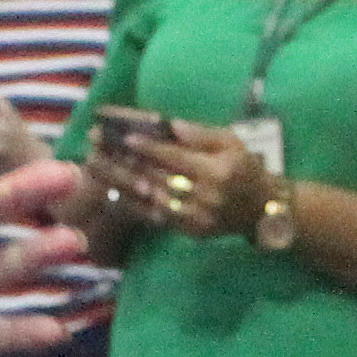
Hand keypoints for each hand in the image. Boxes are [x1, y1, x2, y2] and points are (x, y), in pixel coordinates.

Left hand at [93, 116, 265, 245]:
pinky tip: (111, 190)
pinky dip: (131, 204)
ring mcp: (195, 217)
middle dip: (124, 161)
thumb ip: (201, 134)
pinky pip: (154, 217)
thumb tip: (171, 125)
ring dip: (120, 182)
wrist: (261, 209)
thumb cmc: (245, 167)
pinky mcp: (188, 231)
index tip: (122, 136)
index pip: (175, 157)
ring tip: (95, 166)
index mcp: (217, 170)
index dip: (148, 147)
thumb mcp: (231, 142)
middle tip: (96, 146)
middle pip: (156, 177)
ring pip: (149, 198)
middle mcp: (205, 196)